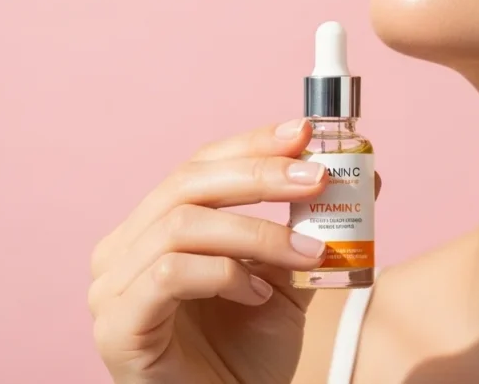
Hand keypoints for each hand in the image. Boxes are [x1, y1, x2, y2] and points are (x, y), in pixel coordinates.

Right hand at [89, 120, 375, 383]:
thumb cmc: (250, 347)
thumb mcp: (290, 273)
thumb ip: (313, 223)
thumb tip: (366, 174)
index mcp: (155, 224)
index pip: (201, 164)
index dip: (252, 143)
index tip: (303, 131)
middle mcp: (123, 248)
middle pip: (187, 183)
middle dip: (259, 174)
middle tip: (317, 178)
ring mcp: (111, 288)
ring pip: (181, 226)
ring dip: (257, 233)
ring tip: (308, 254)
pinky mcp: (117, 328)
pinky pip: (168, 276)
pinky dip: (224, 274)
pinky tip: (258, 294)